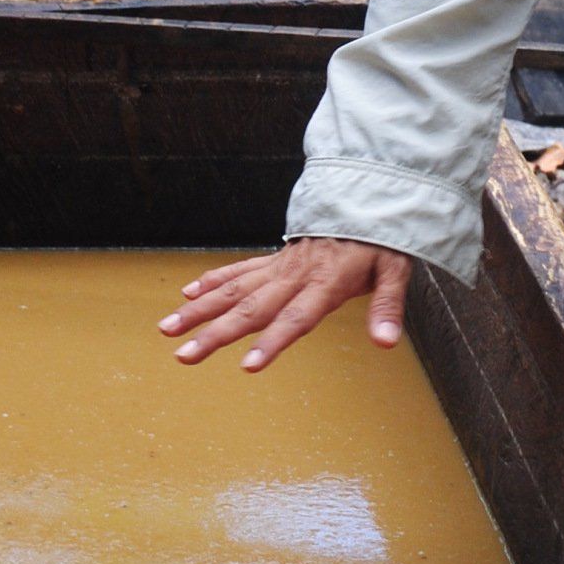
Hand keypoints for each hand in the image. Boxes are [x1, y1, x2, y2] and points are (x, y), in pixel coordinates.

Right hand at [158, 236, 410, 370]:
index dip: (272, 342)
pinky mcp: (274, 260)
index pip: (296, 318)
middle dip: (214, 334)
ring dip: (199, 310)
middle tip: (184, 356)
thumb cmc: (382, 241)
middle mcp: (295, 275)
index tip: (247, 366)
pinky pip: (239, 270)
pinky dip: (212, 281)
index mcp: (325, 283)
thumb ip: (388, 307)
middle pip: (251, 309)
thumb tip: (387, 342)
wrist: (368, 197)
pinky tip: (188, 295)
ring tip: (168, 329)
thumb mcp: (396, 271)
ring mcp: (280, 267)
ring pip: (233, 290)